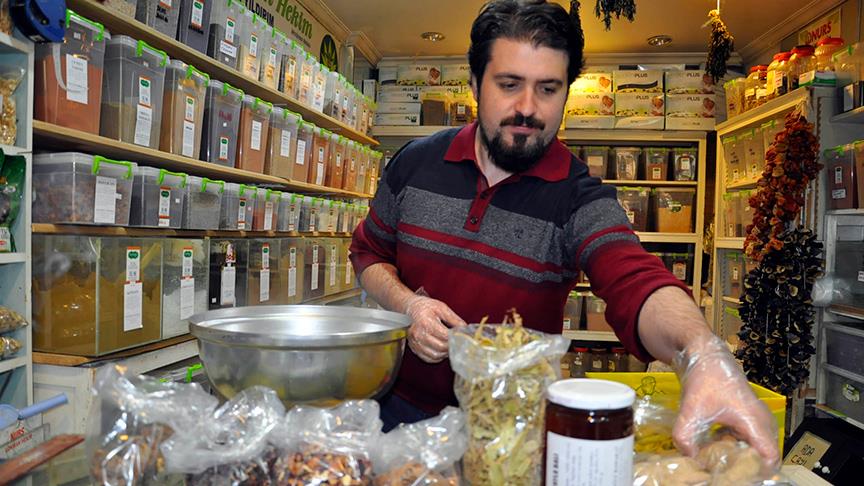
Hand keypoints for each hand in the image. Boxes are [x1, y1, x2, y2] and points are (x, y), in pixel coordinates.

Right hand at [403, 296, 465, 362]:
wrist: (412, 309)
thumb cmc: (426, 307)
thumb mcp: (442, 308)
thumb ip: (455, 320)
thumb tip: (465, 329)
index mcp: (426, 322)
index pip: (445, 336)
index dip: (455, 337)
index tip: (461, 336)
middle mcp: (418, 334)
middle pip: (440, 347)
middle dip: (451, 346)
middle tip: (457, 342)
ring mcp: (415, 342)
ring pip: (435, 355)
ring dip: (445, 353)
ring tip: (449, 346)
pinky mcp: (414, 348)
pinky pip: (428, 358)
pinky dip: (437, 357)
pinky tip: (441, 350)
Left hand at [672, 335, 779, 468]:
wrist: (705, 355)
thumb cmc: (705, 378)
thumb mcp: (691, 409)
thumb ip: (685, 437)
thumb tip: (688, 458)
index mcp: (755, 422)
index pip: (770, 459)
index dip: (756, 473)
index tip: (736, 477)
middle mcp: (762, 422)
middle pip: (764, 457)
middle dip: (744, 468)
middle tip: (722, 471)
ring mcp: (757, 420)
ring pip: (755, 449)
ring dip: (738, 458)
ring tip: (716, 462)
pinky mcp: (748, 419)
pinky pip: (748, 440)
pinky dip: (734, 447)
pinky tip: (714, 448)